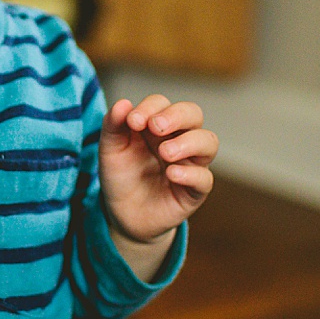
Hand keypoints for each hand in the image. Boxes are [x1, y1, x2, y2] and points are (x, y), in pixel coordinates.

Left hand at [98, 94, 216, 245]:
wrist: (123, 214)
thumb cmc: (121, 176)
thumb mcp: (111, 149)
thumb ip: (113, 125)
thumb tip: (123, 104)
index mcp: (157, 125)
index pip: (162, 104)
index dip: (150, 107)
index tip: (132, 121)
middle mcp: (178, 139)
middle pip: (193, 114)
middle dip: (176, 115)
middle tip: (156, 127)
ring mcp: (190, 163)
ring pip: (208, 142)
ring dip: (188, 142)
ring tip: (165, 152)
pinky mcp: (194, 191)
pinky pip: (204, 178)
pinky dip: (190, 173)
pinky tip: (171, 174)